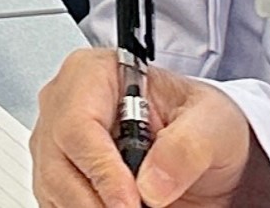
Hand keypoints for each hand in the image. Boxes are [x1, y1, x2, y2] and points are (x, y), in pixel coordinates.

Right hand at [34, 52, 262, 207]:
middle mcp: (66, 108)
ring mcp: (57, 146)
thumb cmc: (202, 122)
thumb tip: (151, 182)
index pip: (78, 123)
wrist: (208, 155)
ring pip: (57, 190)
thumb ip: (187, 146)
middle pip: (58, 163)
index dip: (101, 167)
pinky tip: (120, 206)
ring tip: (140, 207)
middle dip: (96, 199)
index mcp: (95, 74)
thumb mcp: (213, 122)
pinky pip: (61, 205)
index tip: (130, 200)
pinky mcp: (61, 181)